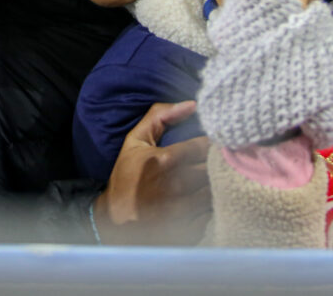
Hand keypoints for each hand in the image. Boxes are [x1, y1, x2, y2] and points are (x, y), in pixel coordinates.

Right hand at [93, 101, 211, 244]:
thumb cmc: (127, 175)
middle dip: (215, 164)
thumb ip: (160, 116)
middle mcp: (175, 184)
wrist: (117, 218)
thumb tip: (192, 104)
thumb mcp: (135, 141)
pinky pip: (212, 212)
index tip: (210, 145)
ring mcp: (182, 209)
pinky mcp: (188, 228)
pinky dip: (210, 205)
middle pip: (212, 168)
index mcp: (164, 159)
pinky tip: (202, 201)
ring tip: (210, 180)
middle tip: (214, 161)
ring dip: (215, 185)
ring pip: (216, 190)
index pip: (203, 146)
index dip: (210, 145)